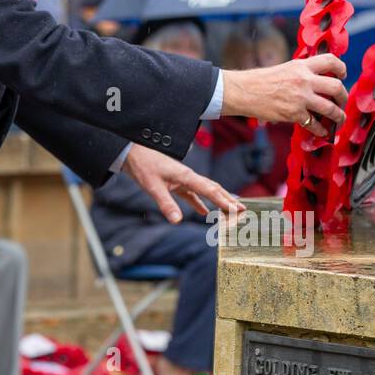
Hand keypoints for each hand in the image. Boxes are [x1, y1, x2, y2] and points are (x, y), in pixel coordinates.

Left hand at [122, 144, 245, 223]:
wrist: (131, 153)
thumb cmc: (142, 166)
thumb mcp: (152, 186)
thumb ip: (166, 203)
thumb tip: (178, 220)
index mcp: (186, 175)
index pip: (210, 190)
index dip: (224, 201)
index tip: (237, 210)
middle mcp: (187, 176)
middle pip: (213, 188)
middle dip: (228, 199)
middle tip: (243, 210)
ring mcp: (182, 179)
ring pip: (205, 191)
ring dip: (217, 200)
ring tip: (230, 210)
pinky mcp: (174, 182)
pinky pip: (192, 194)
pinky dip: (200, 203)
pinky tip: (204, 213)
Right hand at [219, 53, 346, 138]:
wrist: (244, 91)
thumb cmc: (259, 81)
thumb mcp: (284, 68)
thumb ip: (301, 73)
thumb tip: (315, 82)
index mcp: (301, 66)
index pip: (331, 61)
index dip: (341, 68)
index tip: (343, 75)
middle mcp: (304, 80)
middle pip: (336, 87)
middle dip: (343, 97)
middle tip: (342, 102)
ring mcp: (301, 98)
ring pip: (331, 108)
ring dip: (338, 116)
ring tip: (339, 119)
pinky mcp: (295, 113)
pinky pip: (315, 124)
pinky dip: (321, 130)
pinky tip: (321, 131)